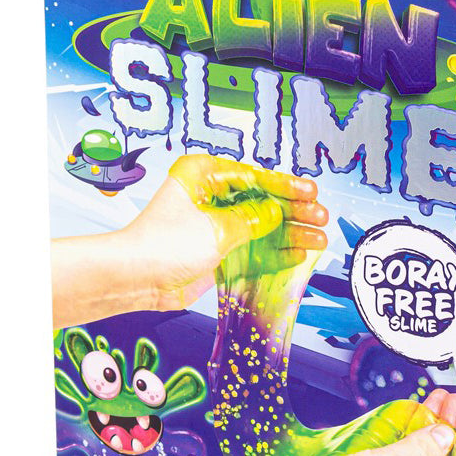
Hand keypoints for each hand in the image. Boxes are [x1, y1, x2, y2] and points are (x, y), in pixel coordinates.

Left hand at [51, 155, 327, 326]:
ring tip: (318, 239)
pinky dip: (275, 253)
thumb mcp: (216, 228)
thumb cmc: (164, 244)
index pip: (255, 177)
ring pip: (262, 226)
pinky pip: (253, 249)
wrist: (136, 280)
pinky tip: (299, 255)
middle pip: (262, 201)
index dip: (286, 186)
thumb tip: (277, 213)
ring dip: (290, 233)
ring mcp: (215, 225)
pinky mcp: (217, 252)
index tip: (311, 192)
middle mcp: (211, 197)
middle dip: (294, 211)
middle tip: (320, 217)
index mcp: (205, 175)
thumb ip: (253, 220)